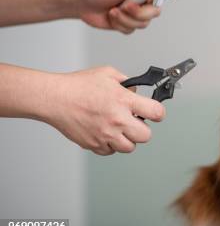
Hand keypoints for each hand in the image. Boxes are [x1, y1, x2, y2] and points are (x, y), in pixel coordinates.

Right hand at [43, 66, 165, 154]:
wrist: (55, 99)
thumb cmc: (78, 85)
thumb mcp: (108, 74)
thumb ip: (127, 83)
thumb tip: (137, 92)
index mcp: (124, 100)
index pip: (156, 112)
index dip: (158, 113)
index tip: (156, 112)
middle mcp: (117, 120)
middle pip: (146, 136)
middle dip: (143, 129)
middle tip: (135, 122)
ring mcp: (105, 134)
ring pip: (129, 147)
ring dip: (128, 139)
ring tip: (119, 128)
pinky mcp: (94, 144)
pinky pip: (110, 151)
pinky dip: (110, 145)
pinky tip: (105, 133)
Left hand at [75, 0, 160, 33]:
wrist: (82, 3)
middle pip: (155, 11)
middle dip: (138, 12)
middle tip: (125, 6)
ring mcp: (137, 11)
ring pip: (143, 23)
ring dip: (125, 19)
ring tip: (113, 11)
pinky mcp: (130, 22)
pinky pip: (132, 29)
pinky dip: (119, 24)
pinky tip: (112, 16)